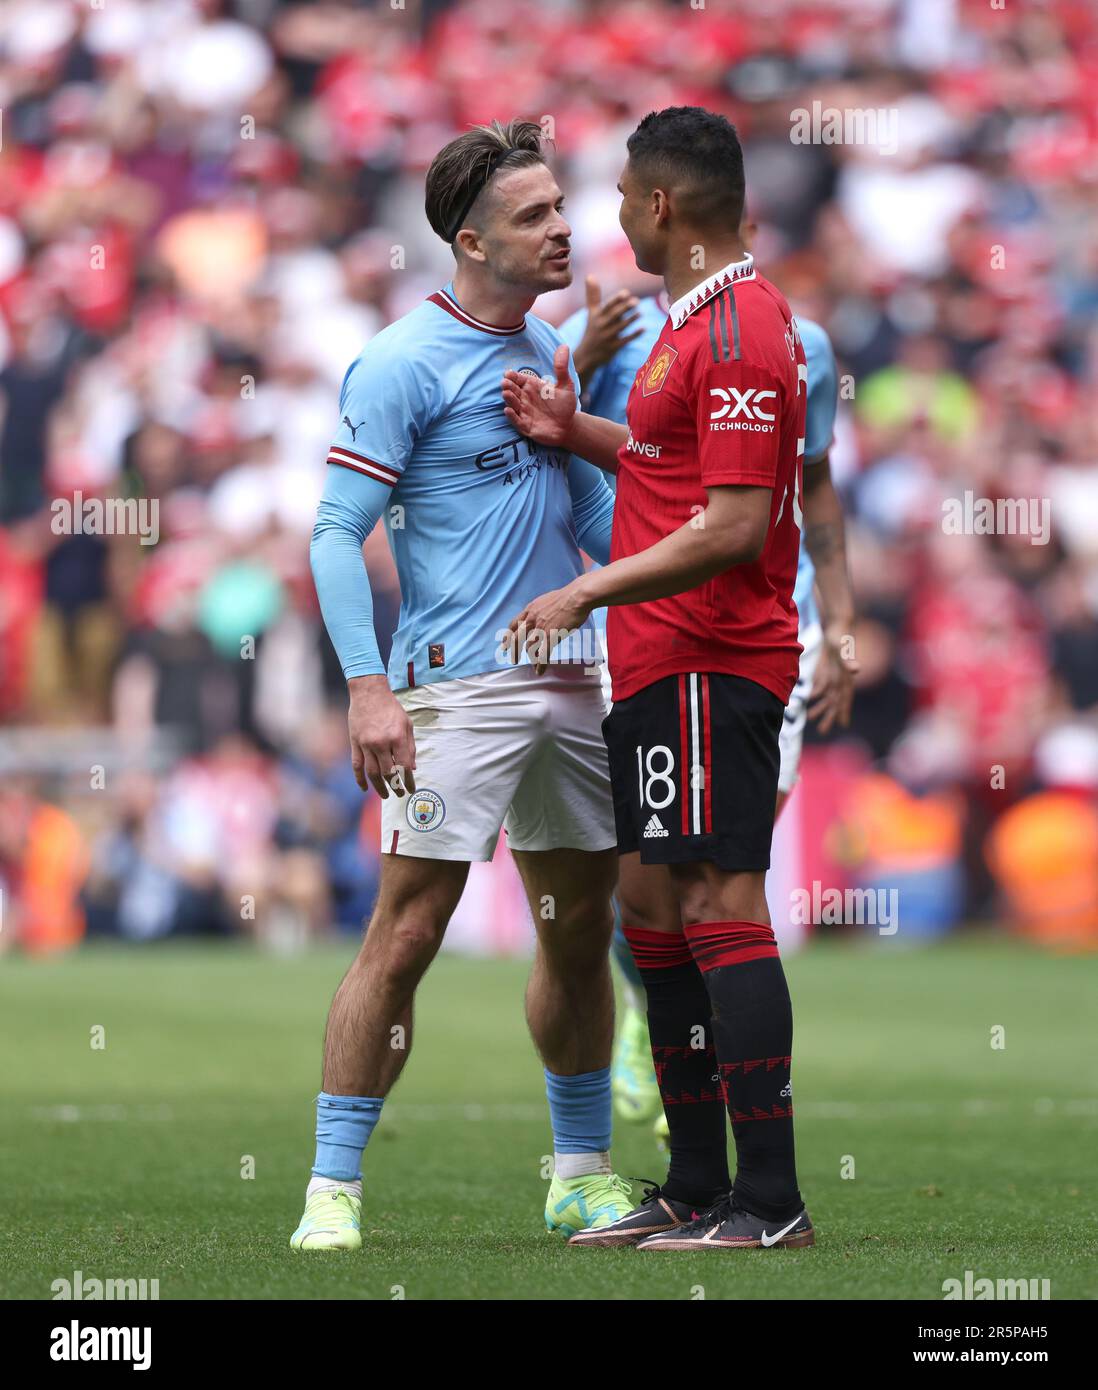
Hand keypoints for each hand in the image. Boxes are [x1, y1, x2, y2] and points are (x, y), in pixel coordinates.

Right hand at [346, 675, 417, 797]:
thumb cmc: (391, 708)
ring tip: (385, 795)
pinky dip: (360, 779)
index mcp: (397, 738)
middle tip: (400, 794)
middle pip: (388, 773)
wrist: (369, 693)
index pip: (404, 766)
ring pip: (372, 773)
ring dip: (379, 787)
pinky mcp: (355, 743)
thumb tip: (413, 768)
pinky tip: (364, 789)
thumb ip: (410, 747)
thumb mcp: (407, 724)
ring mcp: (366, 744)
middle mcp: (381, 743)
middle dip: (395, 786)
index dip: (408, 781)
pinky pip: (357, 765)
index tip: (411, 789)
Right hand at [502, 343, 576, 448]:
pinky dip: (511, 416)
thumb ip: (561, 367)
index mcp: (531, 386)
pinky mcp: (525, 425)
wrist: (567, 426)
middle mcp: (525, 398)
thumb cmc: (564, 405)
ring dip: (509, 399)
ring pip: (513, 404)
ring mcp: (524, 412)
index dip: (512, 376)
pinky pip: (516, 420)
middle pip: (513, 390)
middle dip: (508, 386)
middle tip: (505, 383)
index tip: (509, 373)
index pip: (518, 378)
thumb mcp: (565, 385)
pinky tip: (508, 410)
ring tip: (506, 393)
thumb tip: (564, 346)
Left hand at [504, 579, 593, 673]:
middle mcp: (532, 619)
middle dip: (513, 650)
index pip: (514, 624)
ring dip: (530, 658)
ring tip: (532, 666)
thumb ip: (540, 609)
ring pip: (529, 647)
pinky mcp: (551, 636)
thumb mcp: (546, 600)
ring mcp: (541, 628)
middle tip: (513, 659)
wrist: (576, 597)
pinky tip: (539, 670)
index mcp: (530, 610)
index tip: (505, 642)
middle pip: (517, 638)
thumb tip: (541, 614)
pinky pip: (543, 654)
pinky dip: (540, 664)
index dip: (508, 635)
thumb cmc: (567, 596)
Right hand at [572, 277, 643, 379]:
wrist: (587, 355)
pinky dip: (634, 335)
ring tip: (640, 313)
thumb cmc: (592, 330)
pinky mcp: (613, 348)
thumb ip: (593, 295)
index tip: (626, 293)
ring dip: (631, 320)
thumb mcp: (591, 313)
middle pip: (614, 315)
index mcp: (597, 316)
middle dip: (625, 308)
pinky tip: (643, 328)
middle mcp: (602, 326)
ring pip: (620, 327)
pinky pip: (625, 340)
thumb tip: (590, 275)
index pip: (607, 306)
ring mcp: (608, 337)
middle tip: (636, 301)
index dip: (616, 300)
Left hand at [807, 622, 858, 734]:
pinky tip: (809, 699)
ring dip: (820, 706)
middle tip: (822, 731)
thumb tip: (857, 669)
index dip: (843, 711)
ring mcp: (835, 674)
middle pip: (835, 701)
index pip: (844, 698)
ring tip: (810, 717)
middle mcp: (841, 678)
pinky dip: (817, 692)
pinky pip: (823, 684)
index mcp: (845, 677)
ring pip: (828, 695)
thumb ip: (848, 659)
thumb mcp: (843, 648)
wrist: (838, 625)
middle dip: (829, 715)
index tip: (842, 724)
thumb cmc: (840, 636)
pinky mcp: (828, 669)